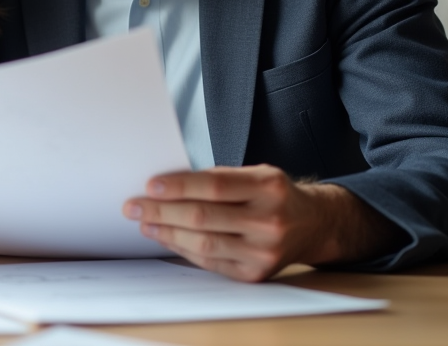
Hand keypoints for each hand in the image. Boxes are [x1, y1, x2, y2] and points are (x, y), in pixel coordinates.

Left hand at [123, 165, 398, 281]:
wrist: (314, 224)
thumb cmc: (274, 194)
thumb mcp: (255, 174)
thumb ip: (217, 179)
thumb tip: (166, 185)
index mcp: (268, 186)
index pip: (213, 185)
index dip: (178, 186)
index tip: (150, 185)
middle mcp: (269, 220)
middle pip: (203, 216)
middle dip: (162, 211)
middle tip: (133, 205)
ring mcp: (264, 251)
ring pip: (204, 243)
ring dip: (166, 232)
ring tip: (145, 223)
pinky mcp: (256, 273)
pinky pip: (211, 261)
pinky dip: (183, 249)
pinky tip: (166, 237)